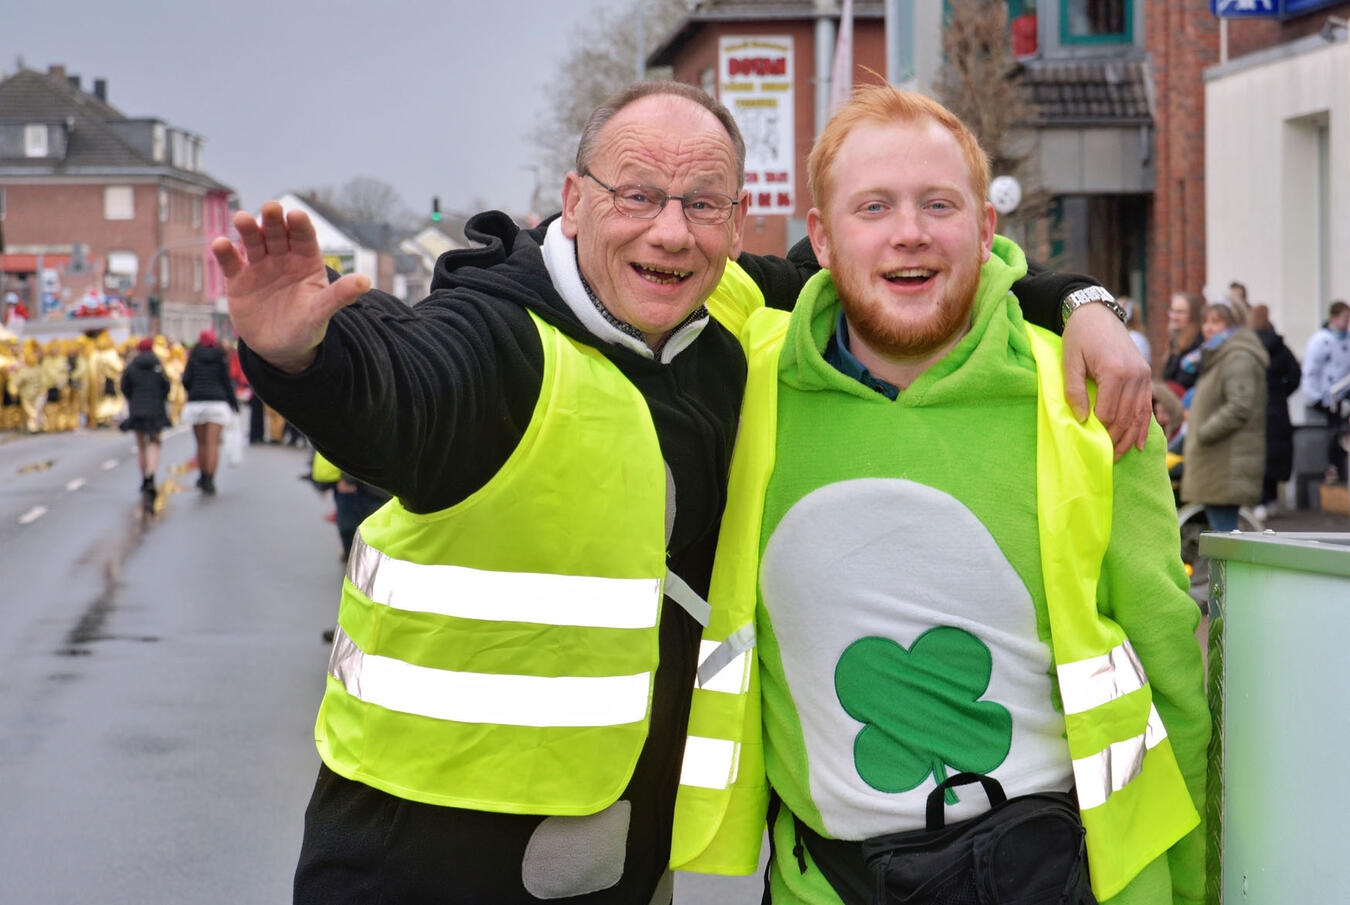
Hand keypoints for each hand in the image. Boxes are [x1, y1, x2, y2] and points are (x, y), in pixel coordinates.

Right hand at [211, 202, 370, 372]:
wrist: (281, 348)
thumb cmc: (307, 326)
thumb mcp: (323, 311)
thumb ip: (340, 295)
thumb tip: (365, 282)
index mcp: (306, 261)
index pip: (304, 237)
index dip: (300, 225)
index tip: (296, 215)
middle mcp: (282, 258)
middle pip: (277, 233)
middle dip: (273, 220)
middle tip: (271, 207)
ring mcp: (259, 266)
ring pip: (253, 242)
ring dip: (248, 229)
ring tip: (243, 219)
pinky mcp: (238, 280)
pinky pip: (231, 262)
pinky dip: (225, 252)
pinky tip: (221, 244)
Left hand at [1061, 302, 1150, 458]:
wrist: (1097, 314)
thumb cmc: (1079, 337)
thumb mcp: (1070, 362)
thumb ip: (1074, 391)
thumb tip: (1081, 419)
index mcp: (1116, 372)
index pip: (1108, 412)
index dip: (1098, 431)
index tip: (1089, 445)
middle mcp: (1135, 375)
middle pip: (1125, 417)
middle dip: (1115, 440)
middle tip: (1103, 458)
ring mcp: (1144, 375)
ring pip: (1139, 415)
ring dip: (1129, 438)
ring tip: (1118, 456)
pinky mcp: (1145, 375)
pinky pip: (1147, 406)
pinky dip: (1144, 426)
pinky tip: (1140, 444)